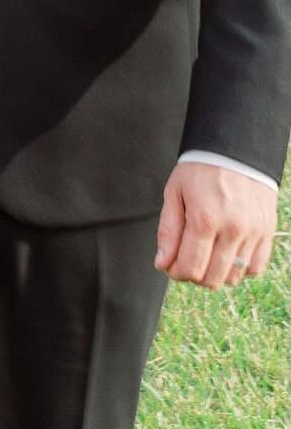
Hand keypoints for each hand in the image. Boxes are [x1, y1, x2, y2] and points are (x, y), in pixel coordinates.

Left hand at [155, 161, 278, 289]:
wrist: (235, 150)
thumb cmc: (200, 170)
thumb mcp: (174, 193)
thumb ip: (168, 231)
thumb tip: (162, 263)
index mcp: (204, 219)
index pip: (191, 268)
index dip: (176, 273)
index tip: (170, 266)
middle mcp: (232, 229)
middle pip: (212, 278)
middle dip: (194, 275)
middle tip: (186, 260)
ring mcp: (253, 233)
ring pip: (234, 277)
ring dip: (216, 274)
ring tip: (206, 255)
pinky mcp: (267, 232)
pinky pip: (255, 268)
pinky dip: (240, 269)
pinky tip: (227, 254)